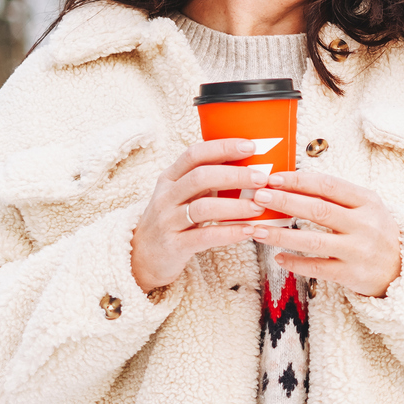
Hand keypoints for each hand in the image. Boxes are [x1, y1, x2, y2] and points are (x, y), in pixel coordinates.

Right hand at [130, 139, 268, 292]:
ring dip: (236, 206)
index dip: (222, 148)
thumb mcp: (181, 195)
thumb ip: (205, 181)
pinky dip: (230, 233)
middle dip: (234, 175)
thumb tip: (247, 164)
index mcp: (170, 178)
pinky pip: (205, 236)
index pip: (194, 154)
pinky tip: (249, 231)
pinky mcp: (174, 245)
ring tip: (259, 206)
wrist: (141, 257)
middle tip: (262, 178)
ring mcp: (168, 221)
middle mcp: (166, 196)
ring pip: (204, 207)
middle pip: (201, 177)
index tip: (250, 146)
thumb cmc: (172, 221)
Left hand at [246, 171, 402, 298]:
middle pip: (318, 209)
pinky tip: (278, 258)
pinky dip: (295, 263)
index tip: (273, 178)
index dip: (298, 180)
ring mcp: (358, 250)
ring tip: (257, 229)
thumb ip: (336, 196)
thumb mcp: (366, 207)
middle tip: (259, 197)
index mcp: (367, 201)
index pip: (328, 185)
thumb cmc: (376, 232)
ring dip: (281, 234)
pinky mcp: (352, 274)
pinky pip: (317, 267)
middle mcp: (364, 224)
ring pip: (313, 240)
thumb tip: (293, 183)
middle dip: (285, 201)